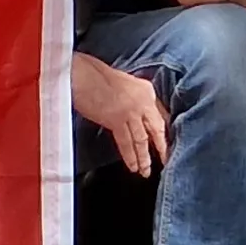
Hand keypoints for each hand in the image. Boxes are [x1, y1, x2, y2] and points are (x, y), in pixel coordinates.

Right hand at [71, 52, 170, 175]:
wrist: (80, 73)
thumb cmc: (95, 74)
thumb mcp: (123, 83)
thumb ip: (134, 97)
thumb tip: (136, 116)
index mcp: (146, 89)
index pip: (161, 113)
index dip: (162, 130)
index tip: (165, 142)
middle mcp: (143, 101)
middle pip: (157, 128)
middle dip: (161, 146)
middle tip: (165, 160)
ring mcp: (131, 111)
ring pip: (142, 139)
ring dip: (144, 157)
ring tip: (146, 170)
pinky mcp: (116, 120)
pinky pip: (127, 142)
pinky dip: (130, 156)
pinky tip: (133, 166)